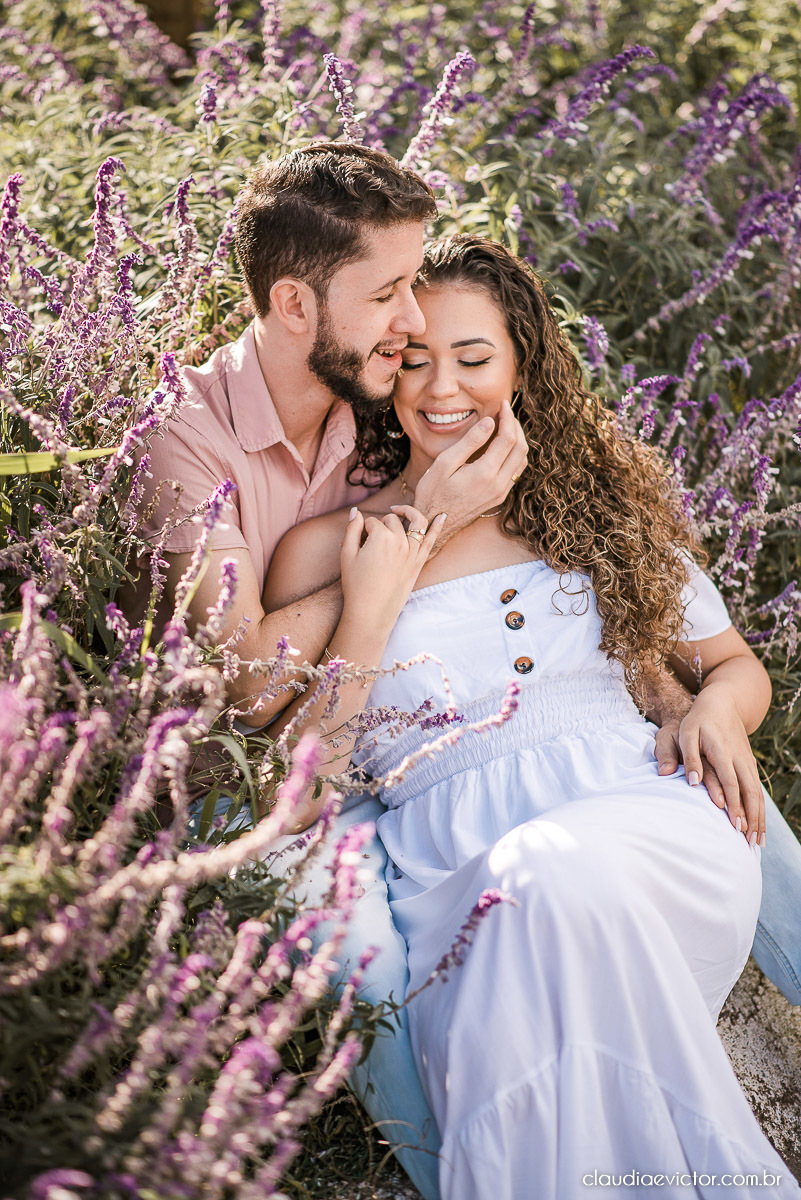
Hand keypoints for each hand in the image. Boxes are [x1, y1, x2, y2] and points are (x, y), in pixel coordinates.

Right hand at [340, 505, 442, 631]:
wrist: (371, 611)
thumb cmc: (356, 585)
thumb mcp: (347, 555)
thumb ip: (352, 529)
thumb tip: (355, 511)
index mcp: (380, 537)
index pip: (372, 522)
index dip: (363, 529)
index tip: (359, 542)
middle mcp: (399, 541)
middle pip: (391, 520)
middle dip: (381, 524)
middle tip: (372, 538)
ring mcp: (412, 551)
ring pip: (415, 522)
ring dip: (408, 513)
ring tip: (399, 510)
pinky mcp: (419, 562)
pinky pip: (431, 539)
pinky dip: (438, 526)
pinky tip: (442, 515)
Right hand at [406, 400, 527, 545]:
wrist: (434, 524)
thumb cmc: (433, 493)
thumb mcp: (444, 463)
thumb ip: (469, 442)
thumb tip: (489, 422)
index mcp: (485, 473)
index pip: (507, 438)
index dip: (507, 417)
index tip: (503, 404)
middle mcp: (499, 484)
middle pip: (520, 448)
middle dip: (516, 426)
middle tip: (507, 412)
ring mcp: (501, 492)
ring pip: (522, 460)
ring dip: (519, 440)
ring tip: (507, 425)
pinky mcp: (500, 497)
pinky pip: (516, 471)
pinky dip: (515, 454)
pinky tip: (504, 446)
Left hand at [654, 684, 764, 846]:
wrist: (722, 703)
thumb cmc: (699, 719)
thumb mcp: (687, 733)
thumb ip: (689, 758)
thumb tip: (692, 784)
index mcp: (723, 753)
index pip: (732, 784)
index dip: (735, 806)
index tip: (736, 827)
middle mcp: (740, 760)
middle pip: (750, 793)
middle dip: (752, 819)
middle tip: (750, 844)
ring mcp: (747, 762)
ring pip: (758, 794)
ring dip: (759, 818)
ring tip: (757, 842)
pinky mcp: (749, 764)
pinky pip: (758, 790)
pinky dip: (760, 809)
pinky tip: (759, 824)